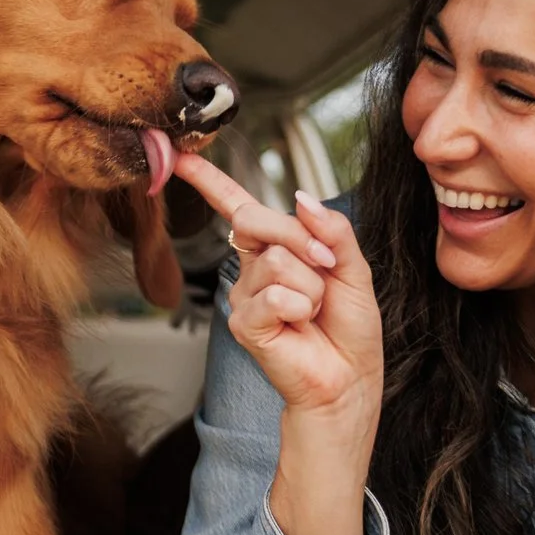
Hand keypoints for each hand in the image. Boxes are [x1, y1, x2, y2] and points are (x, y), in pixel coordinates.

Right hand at [176, 159, 382, 422]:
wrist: (349, 378)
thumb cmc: (348, 327)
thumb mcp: (352, 267)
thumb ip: (332, 230)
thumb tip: (301, 199)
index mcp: (276, 248)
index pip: (238, 207)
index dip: (209, 181)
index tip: (182, 157)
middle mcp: (252, 267)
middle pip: (256, 221)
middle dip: (301, 239)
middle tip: (326, 269)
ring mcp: (243, 295)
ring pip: (277, 261)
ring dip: (312, 285)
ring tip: (314, 310)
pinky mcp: (244, 323)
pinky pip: (274, 296)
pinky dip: (301, 307)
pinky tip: (300, 325)